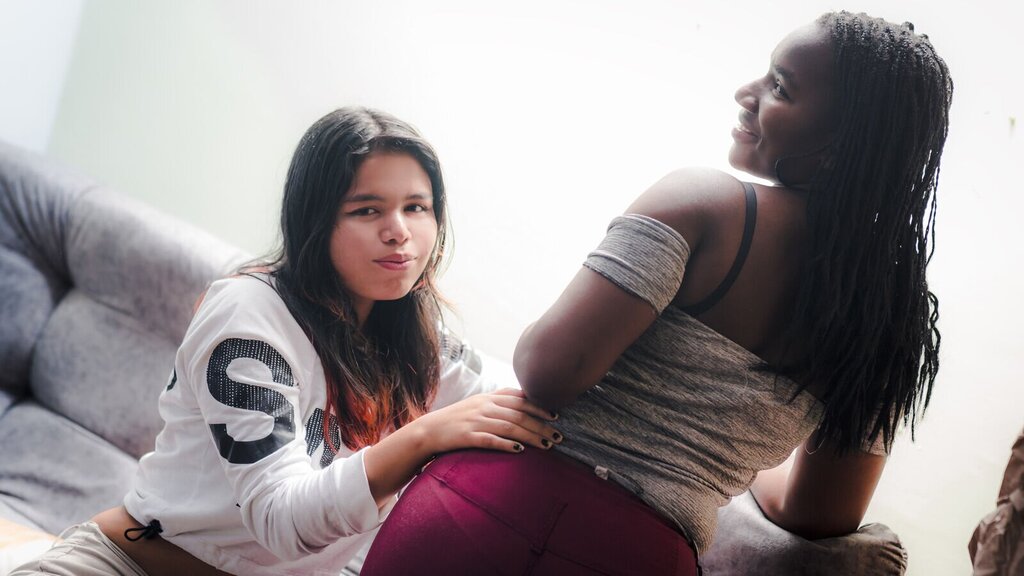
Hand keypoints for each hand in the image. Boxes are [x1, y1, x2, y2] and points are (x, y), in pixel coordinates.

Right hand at [413, 388, 561, 454]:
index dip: (539, 406)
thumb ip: (499, 402)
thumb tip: (525, 403)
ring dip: (531, 436)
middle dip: (541, 425)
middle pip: (519, 414)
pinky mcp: (467, 436)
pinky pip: (490, 439)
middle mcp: (484, 406)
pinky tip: (519, 450)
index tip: (556, 415)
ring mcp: (475, 421)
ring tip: (547, 446)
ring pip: (509, 427)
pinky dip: (505, 444)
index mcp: (488, 397)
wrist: (428, 430)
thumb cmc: (457, 419)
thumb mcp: (478, 404)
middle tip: (558, 436)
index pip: (519, 399)